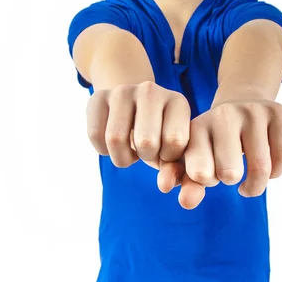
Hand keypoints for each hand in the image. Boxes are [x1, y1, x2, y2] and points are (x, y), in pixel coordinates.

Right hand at [86, 81, 205, 202]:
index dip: (168, 157)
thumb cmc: (160, 138)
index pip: (174, 140)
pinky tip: (112, 143)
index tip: (165, 151)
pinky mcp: (97, 96)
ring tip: (130, 149)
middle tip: (145, 151)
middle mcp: (151, 90)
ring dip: (121, 157)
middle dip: (144, 157)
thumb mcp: (176, 153)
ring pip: (115, 139)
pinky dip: (102, 150)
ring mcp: (123, 91)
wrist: (132, 109)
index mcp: (177, 102)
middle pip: (145, 141)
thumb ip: (186, 176)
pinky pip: (95, 135)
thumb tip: (172, 190)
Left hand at [158, 98, 281, 209]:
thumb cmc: (214, 144)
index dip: (208, 181)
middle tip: (228, 174)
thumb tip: (187, 203)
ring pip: (261, 167)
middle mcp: (223, 114)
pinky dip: (276, 173)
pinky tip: (266, 170)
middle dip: (230, 181)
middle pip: (230, 173)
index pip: (200, 173)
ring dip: (255, 185)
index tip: (208, 173)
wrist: (240, 106)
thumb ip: (189, 184)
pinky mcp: (277, 111)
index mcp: (198, 127)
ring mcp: (252, 111)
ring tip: (248, 184)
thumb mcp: (196, 160)